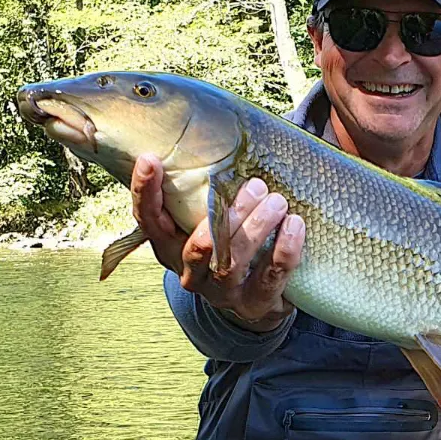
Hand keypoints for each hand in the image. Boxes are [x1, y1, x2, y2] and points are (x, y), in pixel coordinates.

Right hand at [131, 154, 305, 331]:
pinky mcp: (255, 304)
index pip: (150, 221)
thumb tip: (216, 135)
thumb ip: (205, 194)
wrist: (259, 304)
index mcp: (172, 248)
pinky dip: (285, 249)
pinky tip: (294, 224)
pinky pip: (270, 277)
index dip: (146, 192)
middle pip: (196, 246)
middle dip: (223, 214)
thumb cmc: (232, 246)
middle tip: (255, 184)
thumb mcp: (212, 222)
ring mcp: (222, 293)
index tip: (150, 158)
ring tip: (277, 201)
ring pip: (231, 263)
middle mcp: (191, 273)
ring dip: (255, 228)